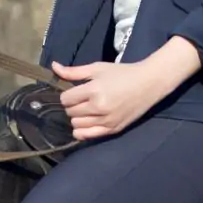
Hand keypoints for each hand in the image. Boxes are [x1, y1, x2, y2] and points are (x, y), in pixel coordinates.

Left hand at [52, 38, 201, 139]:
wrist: (148, 83)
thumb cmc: (122, 73)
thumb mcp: (97, 68)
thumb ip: (73, 71)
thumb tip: (53, 66)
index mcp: (94, 90)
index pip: (66, 99)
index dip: (68, 95)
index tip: (76, 91)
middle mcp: (99, 108)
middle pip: (70, 113)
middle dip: (73, 106)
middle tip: (83, 99)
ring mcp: (106, 121)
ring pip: (76, 125)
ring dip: (77, 118)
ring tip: (87, 109)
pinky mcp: (112, 130)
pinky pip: (87, 136)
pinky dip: (82, 131)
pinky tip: (87, 123)